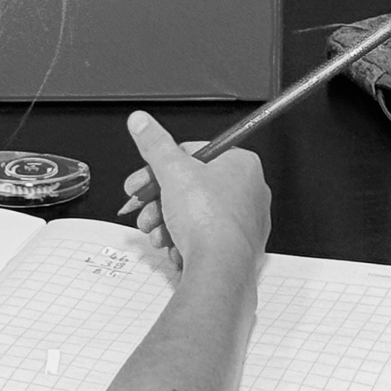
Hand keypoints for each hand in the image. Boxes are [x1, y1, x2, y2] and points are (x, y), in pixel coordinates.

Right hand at [121, 112, 269, 265]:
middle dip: (159, 200)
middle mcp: (249, 190)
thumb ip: (155, 145)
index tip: (143, 177)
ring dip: (166, 222)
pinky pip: (204, 237)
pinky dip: (182, 240)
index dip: (162, 166)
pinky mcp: (237, 247)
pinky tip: (172, 245)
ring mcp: (244, 221)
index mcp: (240, 164)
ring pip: (194, 214)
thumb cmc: (209, 221)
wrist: (220, 268)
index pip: (195, 154)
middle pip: (192, 187)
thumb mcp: (172, 172)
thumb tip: (142, 122)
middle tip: (142, 206)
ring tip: (155, 230)